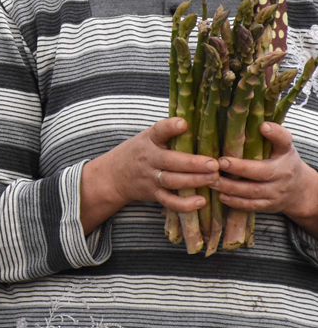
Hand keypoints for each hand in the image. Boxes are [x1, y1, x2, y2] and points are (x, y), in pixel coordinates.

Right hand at [79, 117, 217, 233]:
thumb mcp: (147, 138)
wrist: (113, 176)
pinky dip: (185, 204)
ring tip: (214, 178)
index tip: (183, 123)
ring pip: (173, 181)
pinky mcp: (154, 194)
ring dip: (194, 180)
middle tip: (214, 164)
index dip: (170, 127)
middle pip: (170, 161)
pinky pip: (169, 201)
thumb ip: (168, 133)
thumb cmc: (139, 152)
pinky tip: (202, 201)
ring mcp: (151, 177)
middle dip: (193, 163)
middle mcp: (149, 158)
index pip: (158, 131)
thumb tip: (200, 123)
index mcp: (149, 140)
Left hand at [214, 122, 317, 225]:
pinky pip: (251, 206)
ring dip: (231, 187)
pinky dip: (235, 202)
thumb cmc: (283, 161)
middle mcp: (283, 174)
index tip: (262, 127)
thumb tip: (262, 124)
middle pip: (262, 173)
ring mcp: (276, 192)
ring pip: (253, 192)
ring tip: (211, 180)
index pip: (283, 142)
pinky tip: (221, 196)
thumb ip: (275, 135)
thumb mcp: (283, 146)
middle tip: (218, 163)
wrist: (300, 190)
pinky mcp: (268, 206)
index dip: (275, 135)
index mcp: (285, 155)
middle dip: (240, 168)